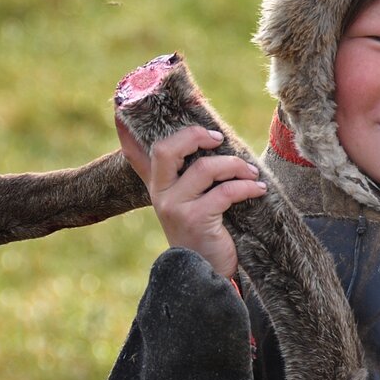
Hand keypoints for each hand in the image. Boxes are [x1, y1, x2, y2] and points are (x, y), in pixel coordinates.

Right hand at [116, 118, 265, 277]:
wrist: (208, 274)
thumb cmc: (207, 234)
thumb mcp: (196, 203)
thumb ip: (198, 178)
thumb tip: (218, 145)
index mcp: (158, 186)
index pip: (135, 154)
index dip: (126, 130)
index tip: (121, 105)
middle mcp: (160, 194)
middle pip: (166, 149)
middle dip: (194, 136)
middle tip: (218, 139)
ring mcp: (174, 206)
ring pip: (203, 168)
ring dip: (235, 166)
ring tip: (252, 173)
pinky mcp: (195, 219)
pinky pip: (225, 191)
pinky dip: (247, 187)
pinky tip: (258, 190)